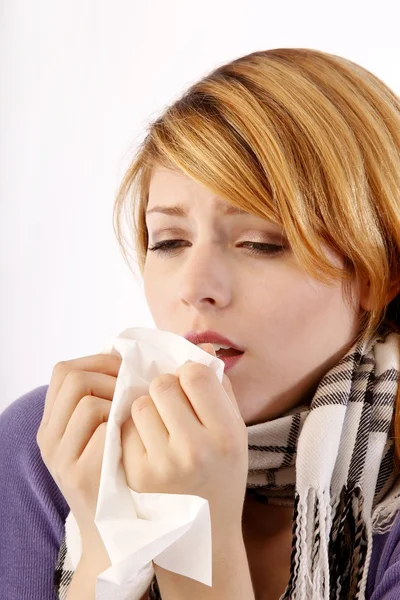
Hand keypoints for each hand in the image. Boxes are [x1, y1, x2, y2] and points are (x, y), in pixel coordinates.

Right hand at [36, 352, 121, 552]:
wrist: (108, 529)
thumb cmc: (111, 471)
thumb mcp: (94, 433)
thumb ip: (98, 400)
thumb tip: (120, 356)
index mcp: (51, 423)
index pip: (63, 371)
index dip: (97, 362)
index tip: (123, 371)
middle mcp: (48, 439)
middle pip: (73, 379)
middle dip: (109, 378)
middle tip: (132, 392)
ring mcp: (62, 459)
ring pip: (88, 403)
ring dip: (117, 404)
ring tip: (131, 417)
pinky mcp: (81, 477)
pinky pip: (103, 433)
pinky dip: (122, 429)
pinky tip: (133, 439)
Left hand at [120, 344, 247, 528]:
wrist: (203, 536)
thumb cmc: (221, 474)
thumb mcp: (235, 434)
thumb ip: (220, 389)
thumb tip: (201, 348)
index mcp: (227, 434)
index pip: (195, 375)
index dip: (189, 374)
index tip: (189, 386)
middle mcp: (196, 449)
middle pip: (163, 385)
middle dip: (164, 388)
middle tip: (170, 403)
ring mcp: (163, 464)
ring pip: (140, 404)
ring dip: (147, 407)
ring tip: (159, 426)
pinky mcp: (137, 476)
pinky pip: (125, 429)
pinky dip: (133, 430)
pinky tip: (146, 444)